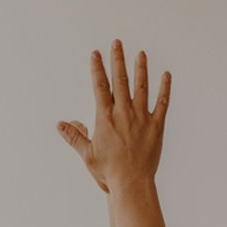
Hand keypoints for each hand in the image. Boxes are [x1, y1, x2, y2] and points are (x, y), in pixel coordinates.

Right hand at [56, 41, 170, 191]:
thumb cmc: (108, 172)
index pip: (100, 86)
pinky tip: (166, 75)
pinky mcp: (156, 127)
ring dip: (141, 69)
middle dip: (118, 60)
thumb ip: (74, 136)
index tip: (96, 54)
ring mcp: (141, 118)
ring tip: (140, 53)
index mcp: (105, 118)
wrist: (131, 184)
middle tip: (117, 43)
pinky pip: (162, 103)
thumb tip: (60, 124)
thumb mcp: (87, 154)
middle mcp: (123, 113)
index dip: (97, 68)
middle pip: (120, 80)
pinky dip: (165, 89)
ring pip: (141, 87)